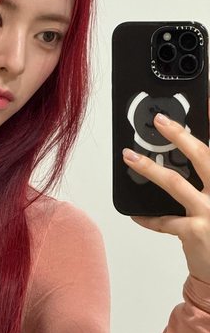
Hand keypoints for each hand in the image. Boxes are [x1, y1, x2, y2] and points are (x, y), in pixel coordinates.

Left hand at [122, 98, 209, 284]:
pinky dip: (148, 217)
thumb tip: (186, 152)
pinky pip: (164, 221)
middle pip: (204, 156)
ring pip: (176, 184)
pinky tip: (136, 214)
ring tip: (129, 157)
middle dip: (180, 135)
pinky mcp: (196, 232)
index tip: (208, 99)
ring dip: (149, 168)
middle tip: (160, 120)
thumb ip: (206, 176)